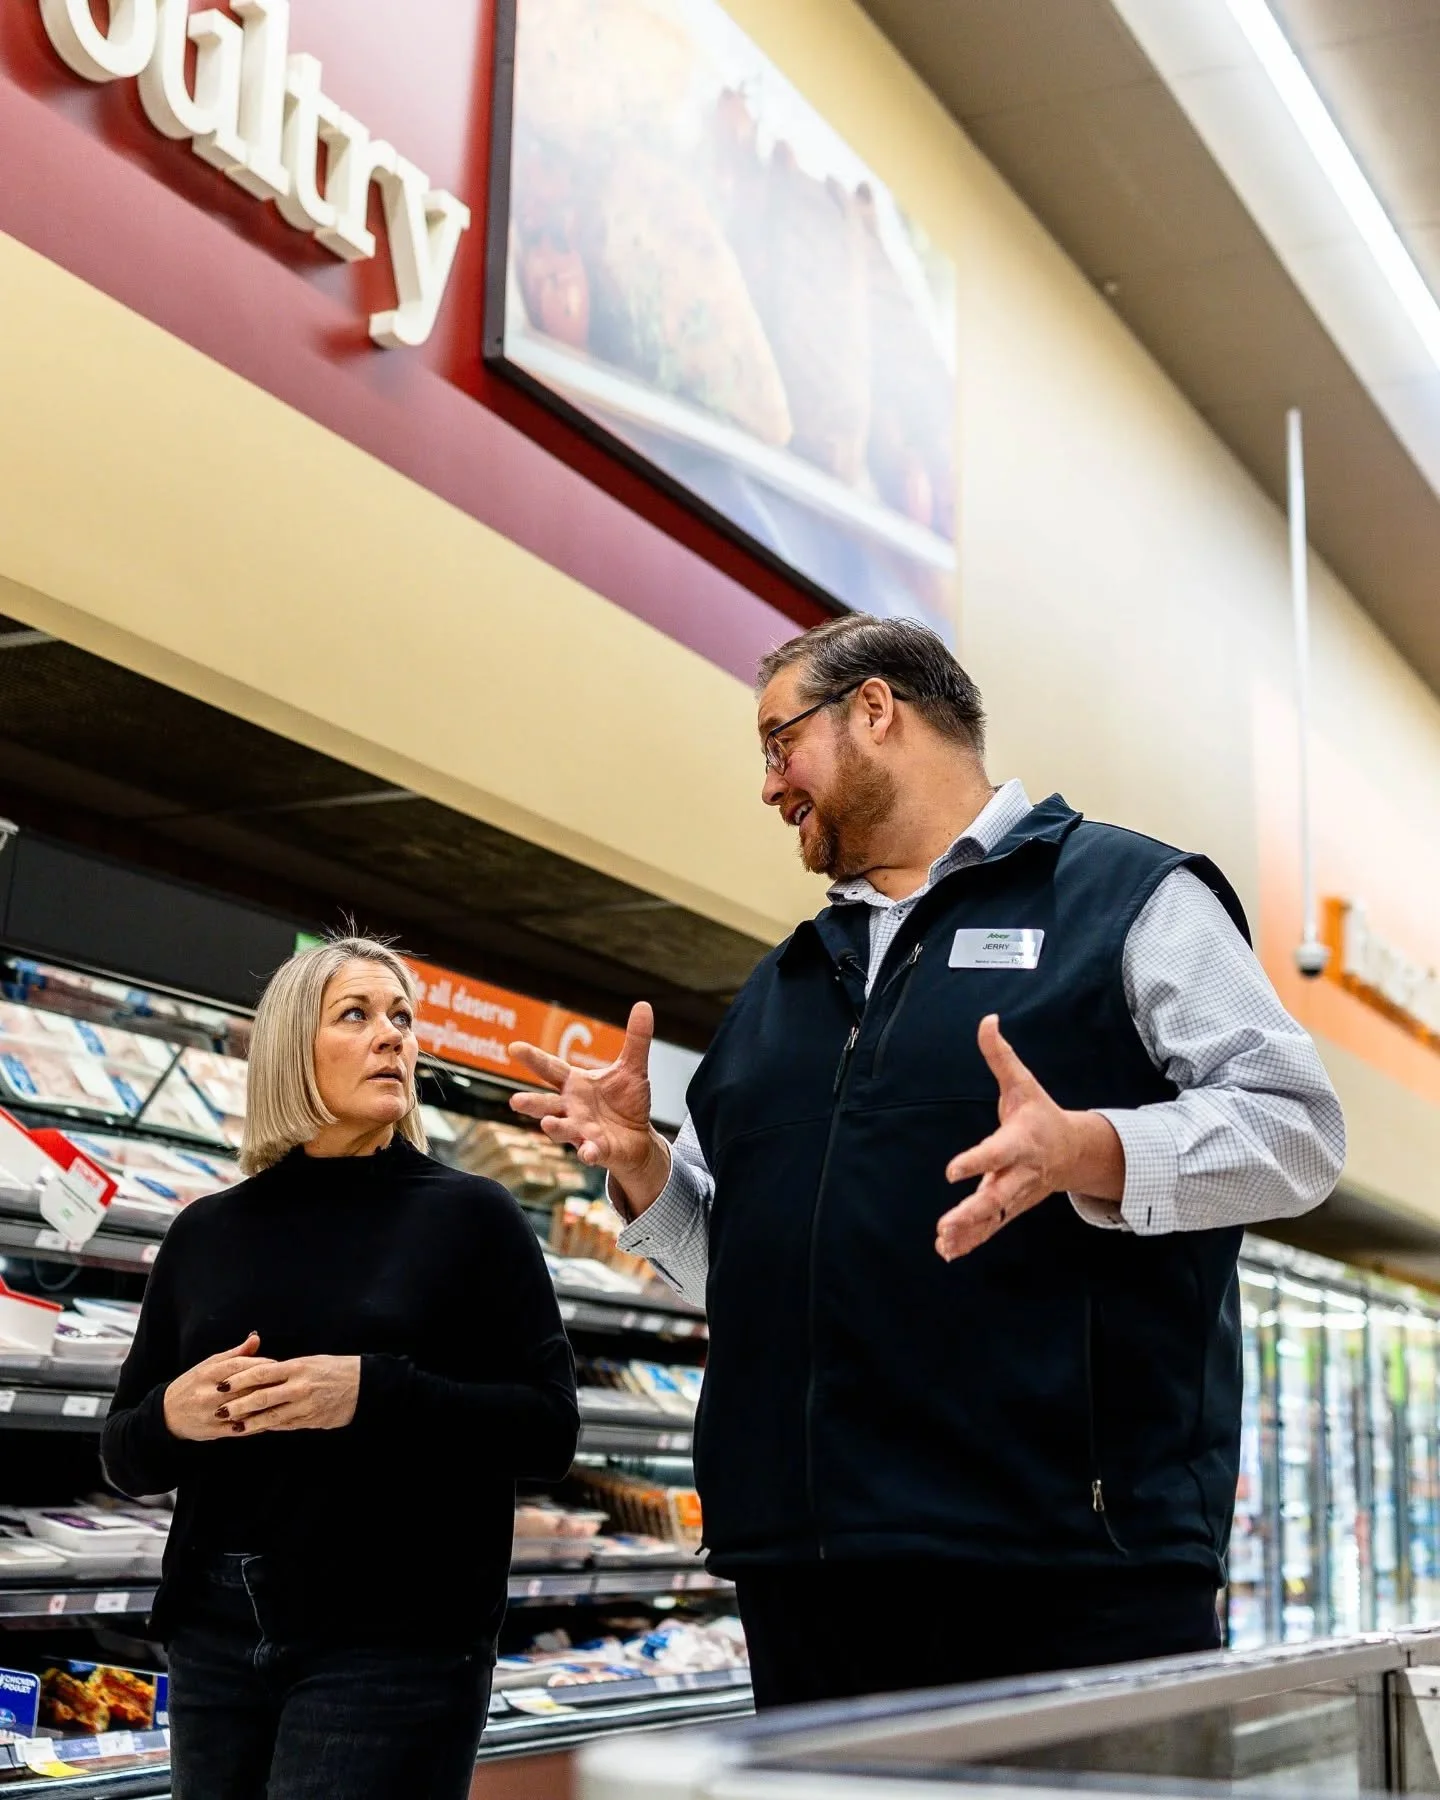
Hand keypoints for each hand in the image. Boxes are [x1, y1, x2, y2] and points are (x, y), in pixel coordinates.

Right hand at [163, 1333, 274, 1441]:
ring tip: (283, 1399)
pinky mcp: (214, 1431)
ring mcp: (211, 1413)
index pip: (239, 1365)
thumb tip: (256, 1337)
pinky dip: (257, 1423)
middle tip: (287, 1381)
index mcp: (208, 1373)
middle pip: (245, 1387)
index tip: (278, 1365)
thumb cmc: (192, 1384)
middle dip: (268, 1384)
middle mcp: (209, 1393)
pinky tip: (272, 1418)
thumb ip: (235, 1353)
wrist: (166, 1414)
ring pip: (245, 1408)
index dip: (261, 1364)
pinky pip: (241, 1427)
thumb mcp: (209, 1365)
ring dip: (266, 1404)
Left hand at [212, 1355, 361, 1434]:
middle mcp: (299, 1387)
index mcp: (297, 1367)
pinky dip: (268, 1427)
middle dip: (238, 1405)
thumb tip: (261, 1374)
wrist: (364, 1385)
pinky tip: (255, 1430)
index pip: (261, 1373)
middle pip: (261, 1397)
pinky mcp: (310, 1421)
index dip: (239, 1379)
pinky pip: (284, 1425)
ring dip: (249, 1422)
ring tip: (232, 1426)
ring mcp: (304, 1406)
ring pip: (270, 1416)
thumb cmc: (336, 1369)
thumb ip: (286, 1369)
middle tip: (219, 1411)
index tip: (221, 1385)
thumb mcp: (311, 1361)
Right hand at [508, 1002, 670, 1208]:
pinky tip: (588, 1153)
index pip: (550, 1069)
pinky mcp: (597, 1149)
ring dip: (554, 1127)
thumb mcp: (633, 1068)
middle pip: (547, 1104)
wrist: (639, 1138)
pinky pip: (590, 1151)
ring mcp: (581, 1131)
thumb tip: (644, 1005)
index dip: (533, 1059)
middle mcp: (572, 1108)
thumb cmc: (626, 1102)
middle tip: (515, 1101)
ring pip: (562, 1129)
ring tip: (546, 1124)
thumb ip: (636, 1039)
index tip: (514, 1047)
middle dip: (531, 1103)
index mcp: (575, 1084)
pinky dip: (588, 1152)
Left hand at [934, 1015, 1124, 1259]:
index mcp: (1020, 1141)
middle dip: (973, 1210)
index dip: (975, 1161)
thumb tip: (987, 1020)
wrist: (1073, 1151)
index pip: (996, 1152)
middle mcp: (1019, 1172)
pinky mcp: (1012, 1207)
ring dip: (969, 1231)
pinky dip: (972, 1240)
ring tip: (944, 1243)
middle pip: (997, 1195)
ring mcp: (1017, 1194)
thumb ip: (1000, 1055)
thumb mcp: (1023, 1082)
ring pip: (993, 1217)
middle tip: (947, 1223)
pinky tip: (947, 1251)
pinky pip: (991, 1227)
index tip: (952, 1171)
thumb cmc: (1040, 1114)